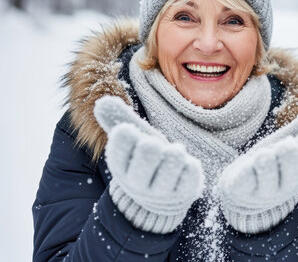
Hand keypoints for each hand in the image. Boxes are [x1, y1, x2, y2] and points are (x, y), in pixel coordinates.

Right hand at [94, 96, 203, 233]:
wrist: (160, 200)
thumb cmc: (145, 160)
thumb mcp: (132, 142)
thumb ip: (117, 121)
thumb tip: (102, 102)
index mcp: (121, 168)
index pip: (119, 149)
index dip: (126, 137)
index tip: (130, 131)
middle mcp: (138, 183)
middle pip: (147, 156)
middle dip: (152, 145)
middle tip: (154, 144)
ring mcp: (162, 191)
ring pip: (171, 165)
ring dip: (174, 153)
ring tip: (174, 151)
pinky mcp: (184, 193)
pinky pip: (190, 173)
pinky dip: (190, 164)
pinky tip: (186, 164)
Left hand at [215, 104, 297, 233]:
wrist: (244, 190)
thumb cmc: (271, 162)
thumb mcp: (287, 142)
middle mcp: (286, 185)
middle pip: (293, 170)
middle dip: (289, 152)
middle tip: (284, 144)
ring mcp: (265, 192)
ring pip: (269, 175)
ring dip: (267, 159)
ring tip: (264, 153)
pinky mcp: (243, 192)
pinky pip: (246, 181)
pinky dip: (248, 168)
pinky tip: (250, 163)